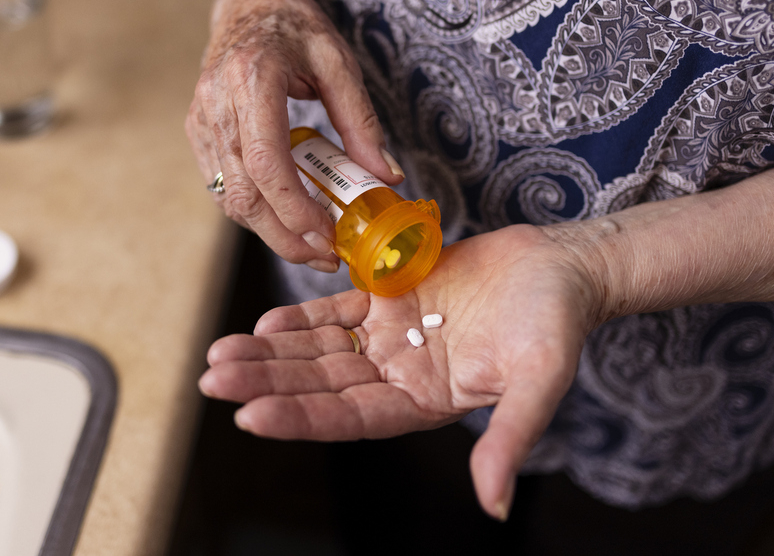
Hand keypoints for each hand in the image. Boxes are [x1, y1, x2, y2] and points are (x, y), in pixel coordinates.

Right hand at [187, 0, 401, 271]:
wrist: (249, 2)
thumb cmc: (296, 28)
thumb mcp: (340, 64)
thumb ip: (362, 123)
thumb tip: (387, 179)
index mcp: (253, 79)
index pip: (266, 162)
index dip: (295, 208)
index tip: (327, 235)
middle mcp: (217, 104)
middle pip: (244, 193)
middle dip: (285, 236)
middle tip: (326, 256)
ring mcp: (201, 121)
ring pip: (230, 198)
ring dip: (271, 230)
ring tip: (313, 242)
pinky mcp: (197, 133)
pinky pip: (223, 187)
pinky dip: (255, 210)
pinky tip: (287, 215)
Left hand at [198, 224, 600, 519]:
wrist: (561, 268)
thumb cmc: (556, 324)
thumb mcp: (538, 381)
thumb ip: (510, 439)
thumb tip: (495, 506)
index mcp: (426, 404)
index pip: (350, 418)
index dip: (301, 417)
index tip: (251, 416)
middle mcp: (399, 376)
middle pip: (321, 384)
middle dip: (267, 383)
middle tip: (213, 379)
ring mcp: (390, 337)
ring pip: (318, 350)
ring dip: (270, 353)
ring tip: (220, 353)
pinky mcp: (388, 298)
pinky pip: (335, 312)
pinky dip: (300, 318)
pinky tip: (264, 324)